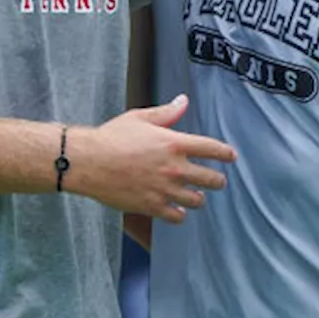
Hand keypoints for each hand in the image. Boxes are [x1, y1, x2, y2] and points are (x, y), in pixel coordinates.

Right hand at [69, 94, 236, 223]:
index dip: (226, 153)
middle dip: (217, 180)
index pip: (212, 149)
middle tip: (215, 181)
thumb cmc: (111, 137)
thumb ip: (166, 113)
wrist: (88, 161)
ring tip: (193, 195)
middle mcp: (174, 168)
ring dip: (197, 197)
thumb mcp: (139, 118)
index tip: (230, 156)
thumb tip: (183, 101)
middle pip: (213, 180)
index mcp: (174, 144)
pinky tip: (175, 208)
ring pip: (197, 200)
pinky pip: (178, 216)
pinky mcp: (153, 206)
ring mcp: (165, 190)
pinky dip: (179, 213)